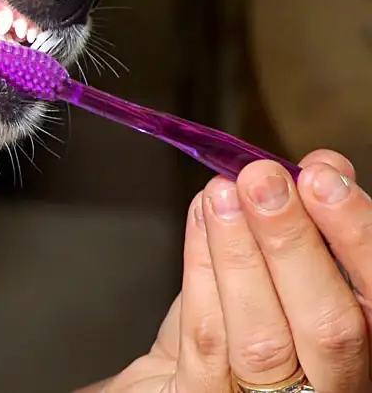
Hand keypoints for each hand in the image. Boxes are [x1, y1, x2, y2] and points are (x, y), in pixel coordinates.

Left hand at [87, 150, 369, 392]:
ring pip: (262, 338)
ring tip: (223, 193)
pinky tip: (201, 221)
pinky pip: (207, 339)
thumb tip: (323, 166)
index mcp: (362, 352)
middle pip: (330, 328)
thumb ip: (313, 230)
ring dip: (240, 253)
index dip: (357, 237)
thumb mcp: (287, 277)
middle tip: (264, 180)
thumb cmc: (241, 326)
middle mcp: (331, 388)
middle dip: (294, 243)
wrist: (183, 379)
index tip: (323, 177)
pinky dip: (202, 271)